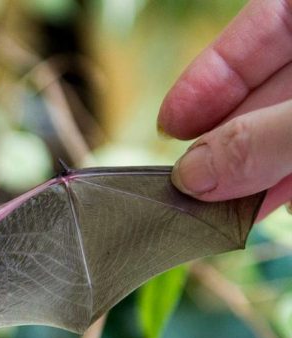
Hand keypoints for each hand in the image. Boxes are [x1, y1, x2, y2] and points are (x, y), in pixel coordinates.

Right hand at [158, 0, 291, 218]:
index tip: (171, 122)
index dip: (213, 73)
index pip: (268, 23)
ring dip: (257, 166)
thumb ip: (266, 137)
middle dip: (230, 134)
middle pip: (276, 86)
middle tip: (187, 177)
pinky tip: (267, 203)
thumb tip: (193, 174)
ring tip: (215, 201)